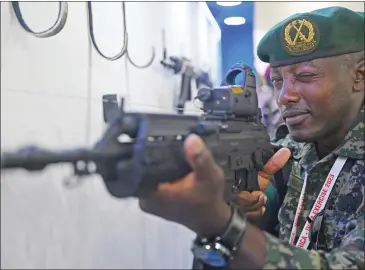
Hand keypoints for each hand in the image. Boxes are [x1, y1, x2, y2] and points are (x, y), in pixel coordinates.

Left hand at [139, 134, 290, 235]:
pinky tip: (167, 161)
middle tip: (162, 138)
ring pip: (145, 172)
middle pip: (139, 168)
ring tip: (165, 146)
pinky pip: (150, 178)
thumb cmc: (208, 199)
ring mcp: (146, 199)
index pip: (137, 165)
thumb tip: (191, 139)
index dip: (144, 147)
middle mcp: (144, 197)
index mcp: (152, 194)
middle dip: (151, 153)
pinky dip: (159, 171)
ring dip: (155, 162)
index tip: (152, 135)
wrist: (210, 218)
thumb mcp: (209, 177)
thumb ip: (200, 158)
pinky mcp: (151, 199)